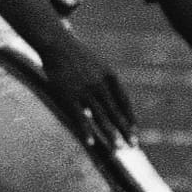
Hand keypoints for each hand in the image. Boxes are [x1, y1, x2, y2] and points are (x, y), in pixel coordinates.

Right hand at [40, 30, 138, 148]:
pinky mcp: (68, 94)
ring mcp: (85, 90)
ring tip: (118, 149)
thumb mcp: (97, 65)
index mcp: (111, 77)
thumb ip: (104, 83)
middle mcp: (101, 85)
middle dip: (125, 130)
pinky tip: (90, 143)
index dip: (131, 118)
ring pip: (101, 117)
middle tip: (134, 146)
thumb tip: (108, 102)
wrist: (56, 43)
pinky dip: (85, 130)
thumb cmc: (76, 56)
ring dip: (110, 134)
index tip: (135, 132)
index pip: (125, 102)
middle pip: (116, 112)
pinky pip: (79, 116)